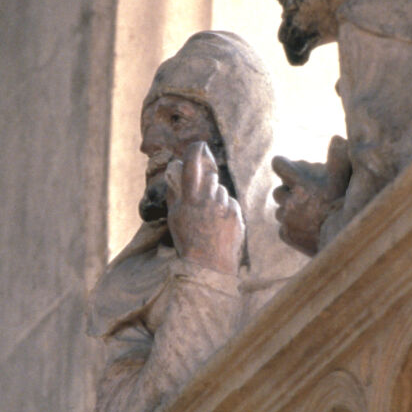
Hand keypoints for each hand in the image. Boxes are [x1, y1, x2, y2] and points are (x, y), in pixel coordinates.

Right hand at [165, 142, 244, 274]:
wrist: (209, 265)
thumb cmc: (188, 241)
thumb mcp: (175, 217)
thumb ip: (175, 191)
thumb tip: (174, 169)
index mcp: (189, 198)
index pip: (192, 162)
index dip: (196, 150)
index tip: (199, 146)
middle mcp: (208, 199)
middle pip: (211, 177)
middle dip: (208, 183)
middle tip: (203, 201)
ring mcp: (224, 206)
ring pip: (222, 190)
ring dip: (217, 199)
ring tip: (210, 219)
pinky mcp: (237, 214)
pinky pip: (231, 203)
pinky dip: (226, 209)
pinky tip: (220, 225)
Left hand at [272, 135, 350, 254]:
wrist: (343, 239)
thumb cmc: (344, 205)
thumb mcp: (344, 178)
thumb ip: (339, 157)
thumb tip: (337, 138)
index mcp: (300, 183)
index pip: (279, 164)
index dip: (282, 164)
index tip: (285, 164)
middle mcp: (289, 200)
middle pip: (278, 191)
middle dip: (287, 192)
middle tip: (301, 195)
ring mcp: (286, 219)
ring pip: (280, 211)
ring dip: (289, 210)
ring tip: (306, 214)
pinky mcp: (286, 235)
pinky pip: (284, 228)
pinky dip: (292, 228)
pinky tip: (306, 228)